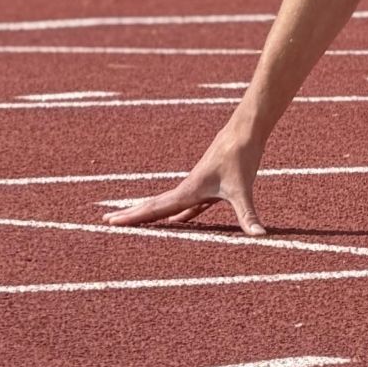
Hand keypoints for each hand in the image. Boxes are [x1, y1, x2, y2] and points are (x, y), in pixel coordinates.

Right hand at [102, 128, 266, 236]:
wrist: (246, 130)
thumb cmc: (242, 156)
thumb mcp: (243, 190)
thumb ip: (249, 216)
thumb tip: (260, 236)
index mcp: (188, 191)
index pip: (155, 209)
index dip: (133, 218)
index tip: (109, 222)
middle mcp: (188, 188)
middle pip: (154, 205)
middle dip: (131, 214)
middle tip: (107, 220)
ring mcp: (198, 186)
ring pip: (169, 203)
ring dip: (152, 213)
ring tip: (134, 220)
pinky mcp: (211, 184)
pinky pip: (188, 204)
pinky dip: (179, 213)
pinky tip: (178, 220)